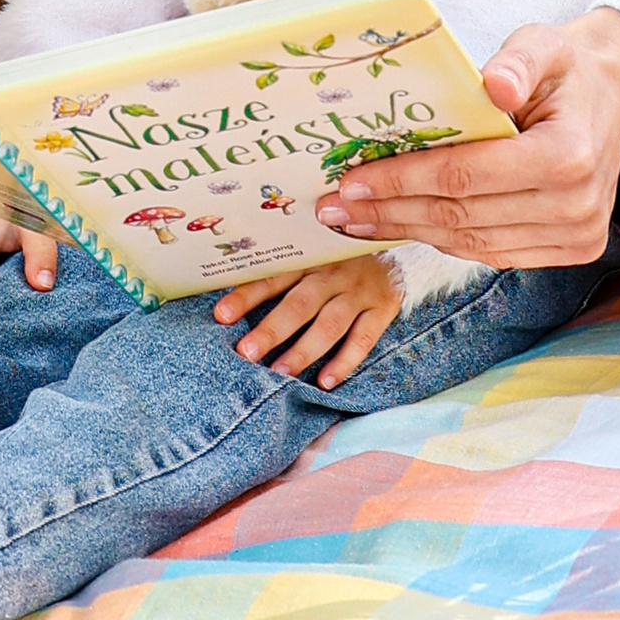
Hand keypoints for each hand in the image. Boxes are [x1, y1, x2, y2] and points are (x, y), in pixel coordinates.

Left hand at [215, 256, 400, 387]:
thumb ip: (282, 273)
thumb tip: (233, 299)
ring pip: (330, 324)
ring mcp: (358, 292)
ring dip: (304, 349)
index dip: (247, 296)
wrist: (398, 237)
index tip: (221, 315)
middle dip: (272, 330)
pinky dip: (345, 360)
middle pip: (300, 304)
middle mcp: (333, 274)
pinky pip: (364, 338)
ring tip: (281, 373)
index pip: (273, 278)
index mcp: (309, 260)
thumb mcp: (314, 254)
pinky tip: (326, 381)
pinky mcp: (382, 308)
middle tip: (247, 353)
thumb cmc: (343, 256)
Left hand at [313, 3, 619, 272]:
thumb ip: (518, 60)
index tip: (351, 180)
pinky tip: (406, 226)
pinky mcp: (574, 249)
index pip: (466, 177)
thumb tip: (494, 84)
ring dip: (410, 232)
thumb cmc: (566, 67)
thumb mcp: (544, 44)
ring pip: (473, 244)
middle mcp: (577, 206)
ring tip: (357, 221)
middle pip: (463, 217)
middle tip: (335, 207)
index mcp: (569, 155)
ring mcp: (579, 235)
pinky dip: (446, 241)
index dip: (403, 180)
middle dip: (391, 211)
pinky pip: (495, 254)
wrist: (613, 93)